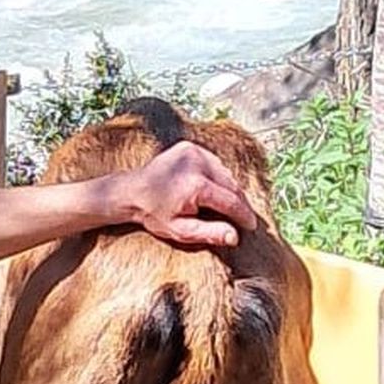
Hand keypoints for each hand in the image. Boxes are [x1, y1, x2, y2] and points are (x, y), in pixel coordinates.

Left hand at [116, 140, 258, 246]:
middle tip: (244, 218)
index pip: (231, 201)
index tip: (251, 226)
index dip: (243, 215)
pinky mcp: (190, 147)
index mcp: (197, 185)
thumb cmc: (154, 214)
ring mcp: (194, 152)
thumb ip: (209, 233)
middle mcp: (198, 164)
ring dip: (231, 189)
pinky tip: (215, 189)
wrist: (131, 191)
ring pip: (225, 173)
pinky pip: (215, 164)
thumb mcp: (180, 230)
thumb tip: (235, 237)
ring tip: (231, 206)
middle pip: (232, 185)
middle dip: (240, 203)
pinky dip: (219, 176)